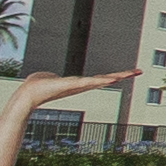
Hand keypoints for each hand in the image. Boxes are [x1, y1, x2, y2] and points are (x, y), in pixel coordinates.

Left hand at [11, 69, 136, 111]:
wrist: (27, 94)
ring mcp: (77, 85)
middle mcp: (81, 85)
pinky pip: (90, 82)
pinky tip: (111, 79)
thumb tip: (49, 76)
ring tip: (128, 74)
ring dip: (115, 77)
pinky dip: (101, 81)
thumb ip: (52, 76)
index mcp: (78, 83)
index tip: (127, 73)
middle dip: (122, 75)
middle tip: (138, 71)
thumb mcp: (49, 78)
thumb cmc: (36, 86)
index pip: (99, 78)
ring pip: (100, 80)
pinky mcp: (72, 85)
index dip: (113, 75)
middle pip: (105, 78)